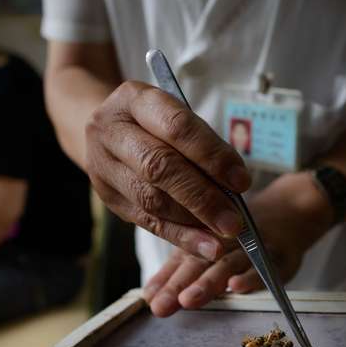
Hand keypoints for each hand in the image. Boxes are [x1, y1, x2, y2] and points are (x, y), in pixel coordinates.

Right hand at [85, 81, 251, 260]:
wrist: (106, 129)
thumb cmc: (154, 121)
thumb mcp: (174, 115)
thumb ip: (201, 145)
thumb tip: (234, 187)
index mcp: (134, 99)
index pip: (176, 127)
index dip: (211, 155)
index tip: (242, 181)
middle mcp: (111, 130)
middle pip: (159, 166)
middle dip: (202, 197)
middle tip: (234, 221)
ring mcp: (103, 165)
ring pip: (150, 198)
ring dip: (191, 222)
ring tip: (223, 236)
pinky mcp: (107, 196)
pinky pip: (146, 221)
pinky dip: (179, 237)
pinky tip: (205, 247)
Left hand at [142, 172, 333, 316]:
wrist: (289, 211)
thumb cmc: (240, 236)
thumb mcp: (210, 248)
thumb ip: (181, 270)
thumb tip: (149, 296)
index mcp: (204, 237)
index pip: (181, 259)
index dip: (165, 279)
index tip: (149, 299)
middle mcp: (225, 240)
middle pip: (199, 262)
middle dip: (179, 285)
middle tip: (162, 306)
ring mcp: (251, 247)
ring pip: (227, 263)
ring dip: (208, 282)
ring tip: (189, 300)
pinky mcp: (277, 256)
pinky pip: (263, 267)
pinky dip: (250, 277)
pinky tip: (235, 288)